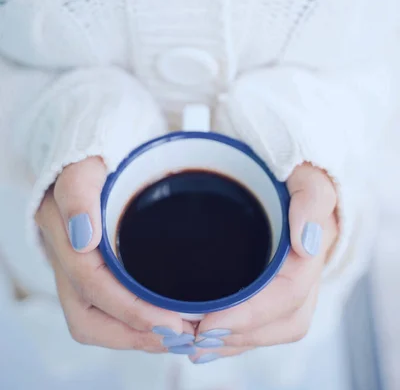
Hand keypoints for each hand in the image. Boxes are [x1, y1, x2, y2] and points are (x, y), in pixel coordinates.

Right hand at [35, 157, 194, 350]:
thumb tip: (84, 238)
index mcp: (60, 227)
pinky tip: (162, 321)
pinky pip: (104, 309)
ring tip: (174, 335)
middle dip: (133, 331)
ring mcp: (78, 261)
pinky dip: (132, 323)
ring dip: (133, 334)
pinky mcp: (95, 265)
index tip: (173, 320)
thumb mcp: (87, 160)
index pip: (90, 283)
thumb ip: (79, 191)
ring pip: (93, 319)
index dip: (130, 309)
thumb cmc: (99, 149)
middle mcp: (65, 252)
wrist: (103, 142)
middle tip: (180, 334)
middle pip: (87, 314)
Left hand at [191, 163, 337, 364]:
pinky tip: (208, 336)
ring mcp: (292, 281)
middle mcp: (307, 273)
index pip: (289, 294)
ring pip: (274, 327)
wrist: (289, 171)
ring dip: (236, 340)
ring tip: (196, 344)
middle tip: (196, 339)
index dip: (251, 314)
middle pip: (283, 321)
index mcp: (314, 249)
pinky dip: (237, 334)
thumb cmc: (296, 169)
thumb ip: (311, 199)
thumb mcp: (308, 174)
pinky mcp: (274, 284)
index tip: (209, 322)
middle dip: (241, 335)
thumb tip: (306, 242)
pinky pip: (264, 321)